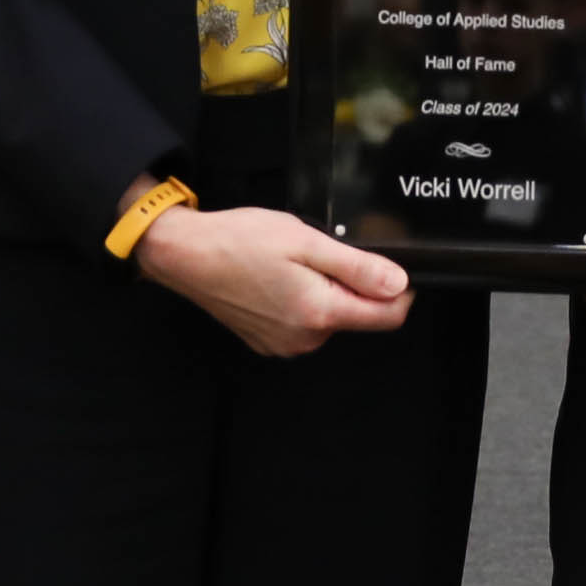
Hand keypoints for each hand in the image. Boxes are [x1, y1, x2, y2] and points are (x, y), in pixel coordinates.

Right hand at [133, 204, 412, 355]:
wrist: (186, 255)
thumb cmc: (240, 241)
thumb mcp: (307, 242)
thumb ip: (358, 267)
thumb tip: (399, 285)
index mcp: (319, 313)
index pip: (387, 317)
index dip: (399, 290)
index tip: (390, 267)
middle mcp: (304, 338)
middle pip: (356, 316)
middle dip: (351, 285)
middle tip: (319, 252)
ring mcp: (283, 344)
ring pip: (328, 318)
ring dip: (323, 292)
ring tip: (291, 263)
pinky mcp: (266, 341)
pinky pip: (301, 323)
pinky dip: (299, 301)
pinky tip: (276, 278)